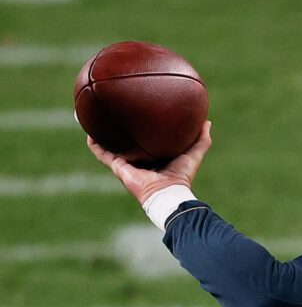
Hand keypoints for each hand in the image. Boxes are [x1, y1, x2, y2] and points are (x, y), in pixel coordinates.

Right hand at [87, 121, 212, 204]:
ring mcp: (128, 165)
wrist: (168, 193)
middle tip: (115, 113)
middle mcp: (140, 160)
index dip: (144, 131)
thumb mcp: (194, 154)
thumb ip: (201, 140)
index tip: (141, 115)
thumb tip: (207, 122)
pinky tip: (89, 133)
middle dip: (122, 131)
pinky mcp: (119, 169)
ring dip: (104, 135)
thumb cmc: (182, 177)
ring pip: (112, 147)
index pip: (148, 141)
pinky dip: (96, 145)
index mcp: (156, 157)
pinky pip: (104, 155)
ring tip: (95, 120)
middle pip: (129, 143)